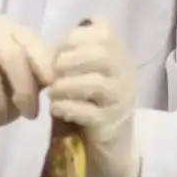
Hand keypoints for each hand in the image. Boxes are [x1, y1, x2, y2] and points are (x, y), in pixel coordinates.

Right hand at [0, 17, 53, 143]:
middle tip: (30, 114)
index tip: (51, 88)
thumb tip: (56, 83)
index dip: (44, 64)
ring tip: (1, 117)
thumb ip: (33, 73)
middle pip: (11, 55)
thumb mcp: (15, 76)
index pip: (30, 40)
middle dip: (24, 89)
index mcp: (6, 28)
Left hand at [47, 18, 139, 176]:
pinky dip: (67, 108)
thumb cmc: (94, 102)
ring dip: (65, 86)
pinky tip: (57, 109)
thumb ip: (75, 53)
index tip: (59, 52)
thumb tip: (50, 44)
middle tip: (53, 73)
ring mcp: (122, 99)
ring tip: (53, 93)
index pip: (104, 30)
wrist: (112, 145)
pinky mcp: (111, 124)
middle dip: (69, 60)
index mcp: (120, 54)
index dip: (75, 37)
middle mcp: (126, 73)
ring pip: (95, 83)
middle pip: (101, 53)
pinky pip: (88, 112)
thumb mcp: (88, 71)